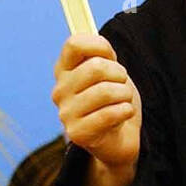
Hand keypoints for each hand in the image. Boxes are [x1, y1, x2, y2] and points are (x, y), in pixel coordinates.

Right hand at [52, 34, 140, 172]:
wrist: (119, 141)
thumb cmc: (114, 103)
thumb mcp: (110, 73)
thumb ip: (102, 56)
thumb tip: (102, 46)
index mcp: (63, 71)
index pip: (74, 44)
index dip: (100, 45)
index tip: (112, 57)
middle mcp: (60, 91)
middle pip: (96, 67)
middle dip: (120, 74)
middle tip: (123, 86)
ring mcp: (66, 113)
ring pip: (105, 91)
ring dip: (124, 95)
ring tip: (124, 101)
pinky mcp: (77, 134)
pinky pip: (109, 114)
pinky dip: (125, 111)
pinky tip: (125, 113)